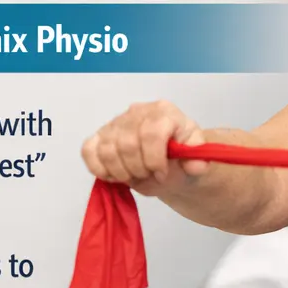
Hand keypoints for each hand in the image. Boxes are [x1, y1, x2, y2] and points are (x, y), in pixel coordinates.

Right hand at [81, 100, 209, 196]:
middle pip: (127, 144)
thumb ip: (198, 160)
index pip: (151, 133)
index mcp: (164, 112)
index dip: (155, 159)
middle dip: (139, 169)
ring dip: (121, 172)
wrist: (170, 163)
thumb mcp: (196, 158)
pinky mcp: (100, 135)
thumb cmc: (181, 158)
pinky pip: (89, 151)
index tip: (161, 173)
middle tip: (148, 176)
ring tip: (134, 176)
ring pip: (107, 150)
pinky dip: (100, 169)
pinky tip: (115, 175)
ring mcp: (116, 122)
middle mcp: (137, 111)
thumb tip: (194, 164)